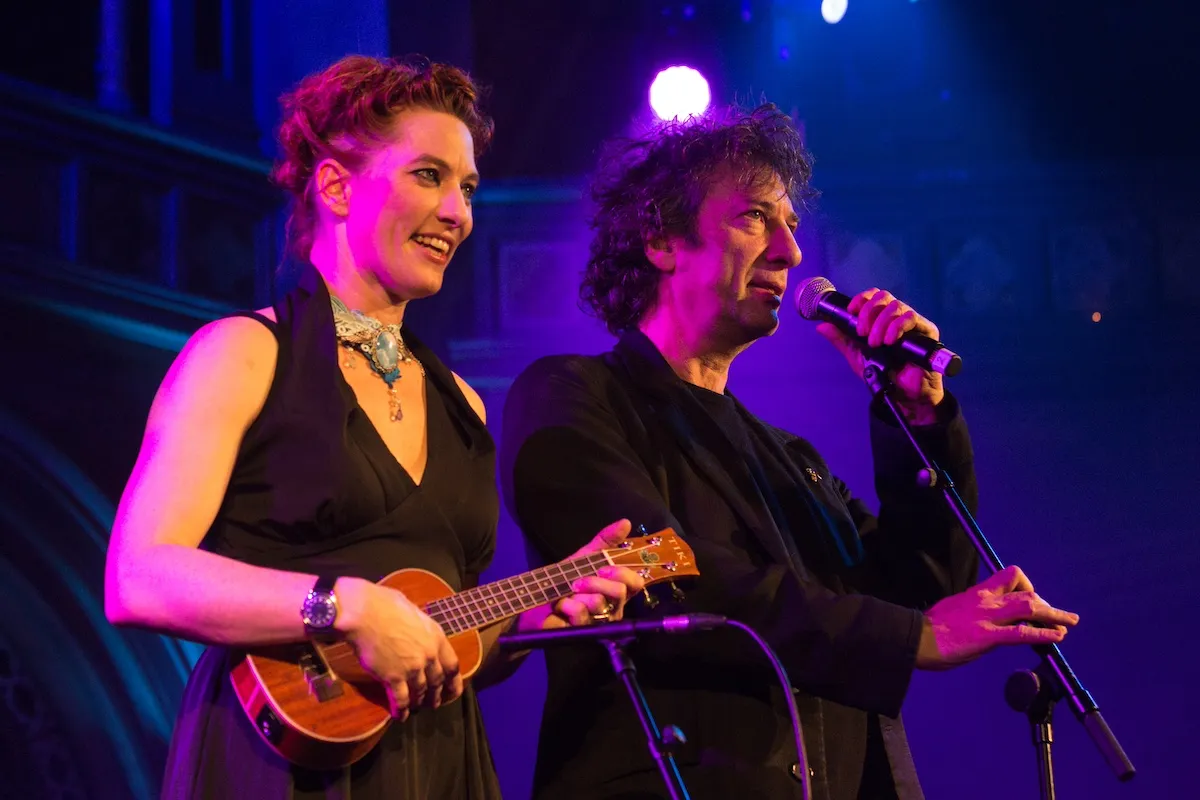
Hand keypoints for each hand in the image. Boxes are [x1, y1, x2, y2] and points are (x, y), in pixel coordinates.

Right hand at [337, 578, 462, 719]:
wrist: (363, 612)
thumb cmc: (384, 604)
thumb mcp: (413, 612)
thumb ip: (420, 628)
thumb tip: (416, 630)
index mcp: (436, 636)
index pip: (453, 665)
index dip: (454, 681)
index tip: (453, 690)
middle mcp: (429, 654)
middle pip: (437, 681)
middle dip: (436, 694)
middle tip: (434, 702)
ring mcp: (412, 668)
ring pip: (420, 692)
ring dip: (419, 702)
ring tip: (417, 707)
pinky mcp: (393, 677)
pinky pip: (400, 699)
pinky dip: (401, 710)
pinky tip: (400, 715)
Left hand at [517, 519, 646, 631]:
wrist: (537, 596)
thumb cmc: (564, 577)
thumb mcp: (585, 556)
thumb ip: (606, 541)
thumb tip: (626, 522)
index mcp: (617, 589)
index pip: (636, 582)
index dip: (624, 573)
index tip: (605, 567)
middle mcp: (613, 607)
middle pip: (619, 592)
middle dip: (597, 582)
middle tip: (578, 581)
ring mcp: (598, 621)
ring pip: (599, 603)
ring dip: (579, 593)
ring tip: (567, 593)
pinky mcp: (582, 632)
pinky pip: (581, 615)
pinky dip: (567, 605)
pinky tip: (560, 605)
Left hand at [816, 288, 944, 422]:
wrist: (905, 396)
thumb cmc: (885, 375)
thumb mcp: (858, 357)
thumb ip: (843, 341)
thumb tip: (822, 327)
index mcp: (882, 319)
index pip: (873, 297)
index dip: (861, 299)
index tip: (851, 311)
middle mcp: (898, 317)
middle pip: (884, 297)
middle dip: (869, 312)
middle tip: (862, 332)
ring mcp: (913, 323)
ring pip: (896, 306)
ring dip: (881, 323)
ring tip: (875, 343)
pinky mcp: (927, 331)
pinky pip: (912, 318)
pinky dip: (897, 326)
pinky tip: (889, 341)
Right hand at [916, 565, 1079, 670]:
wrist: (915, 638)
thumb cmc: (931, 628)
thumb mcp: (954, 609)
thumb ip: (972, 610)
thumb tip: (982, 616)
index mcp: (977, 593)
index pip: (1010, 577)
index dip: (1028, 587)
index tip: (1032, 602)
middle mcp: (986, 601)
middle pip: (1026, 592)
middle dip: (1046, 604)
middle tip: (1058, 617)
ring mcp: (988, 618)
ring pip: (1029, 608)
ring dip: (1054, 615)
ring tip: (1070, 622)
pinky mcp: (987, 636)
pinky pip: (1021, 632)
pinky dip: (1043, 634)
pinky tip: (1057, 637)